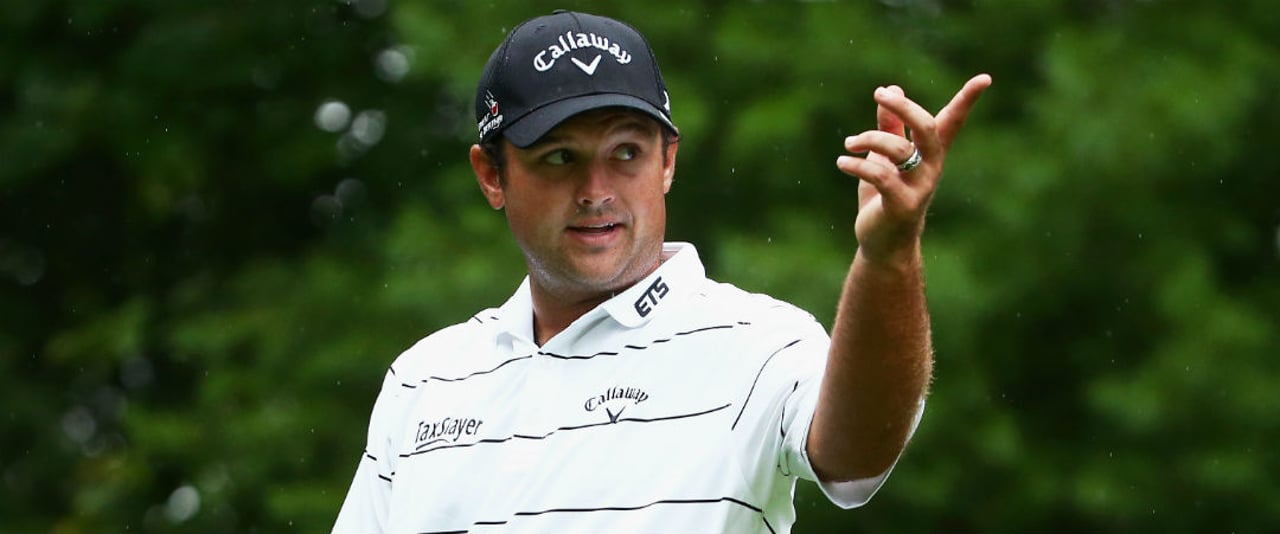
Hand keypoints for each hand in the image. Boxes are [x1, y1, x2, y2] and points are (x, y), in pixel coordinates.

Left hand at [837, 74, 991, 267]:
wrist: (882, 245)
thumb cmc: (884, 198)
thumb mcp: (884, 157)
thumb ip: (889, 126)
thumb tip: (891, 89)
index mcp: (930, 154)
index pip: (953, 122)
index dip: (968, 100)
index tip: (986, 78)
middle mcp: (931, 169)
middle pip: (928, 128)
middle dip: (904, 107)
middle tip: (879, 94)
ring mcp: (919, 188)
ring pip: (899, 150)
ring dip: (869, 140)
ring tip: (849, 144)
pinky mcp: (901, 206)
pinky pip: (880, 176)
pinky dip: (857, 165)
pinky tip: (842, 162)